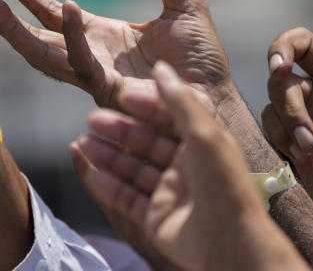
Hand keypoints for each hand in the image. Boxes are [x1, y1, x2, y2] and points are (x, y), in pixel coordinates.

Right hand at [0, 0, 231, 108]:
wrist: (218, 95)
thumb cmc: (202, 58)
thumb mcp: (181, 0)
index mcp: (101, 37)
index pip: (51, 14)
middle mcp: (90, 57)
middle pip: (34, 37)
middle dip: (2, 17)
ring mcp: (95, 77)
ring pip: (43, 55)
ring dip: (14, 31)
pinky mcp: (109, 90)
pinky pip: (83, 62)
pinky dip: (73, 35)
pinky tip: (67, 6)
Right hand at [72, 62, 305, 270]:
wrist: (230, 245)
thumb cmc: (223, 186)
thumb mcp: (204, 134)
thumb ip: (179, 101)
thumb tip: (162, 67)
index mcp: (203, 144)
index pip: (168, 118)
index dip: (145, 105)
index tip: (122, 95)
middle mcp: (186, 167)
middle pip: (145, 143)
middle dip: (119, 130)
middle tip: (92, 120)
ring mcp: (170, 193)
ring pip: (132, 168)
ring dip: (108, 155)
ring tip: (83, 143)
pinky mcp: (155, 217)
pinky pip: (125, 197)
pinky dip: (105, 184)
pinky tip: (88, 170)